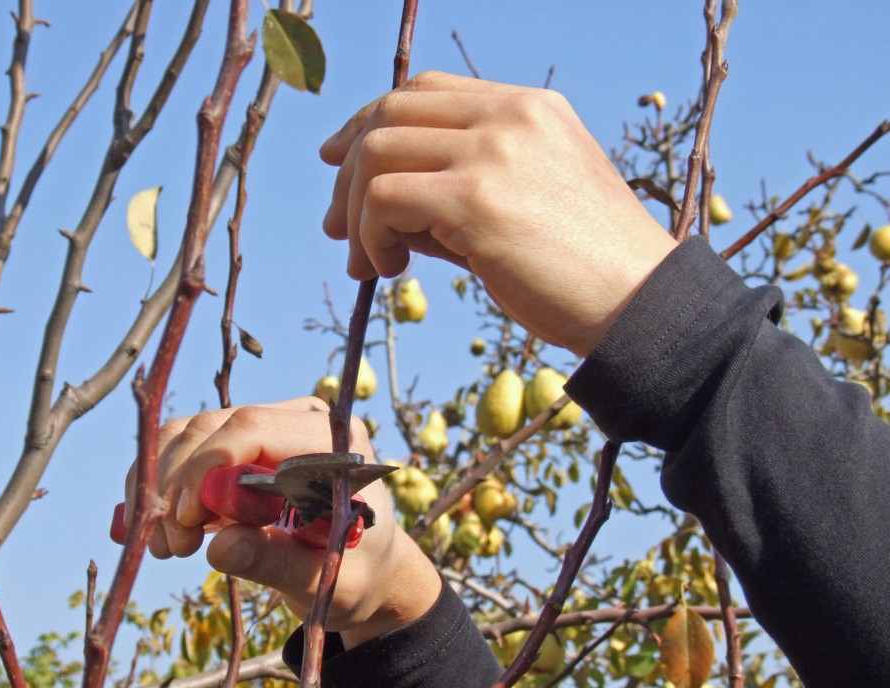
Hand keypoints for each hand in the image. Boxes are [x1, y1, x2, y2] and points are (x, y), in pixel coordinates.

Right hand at [125, 397, 441, 646]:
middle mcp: (298, 420)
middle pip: (213, 427)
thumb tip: (220, 549)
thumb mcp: (327, 581)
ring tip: (168, 546)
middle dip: (179, 485)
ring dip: (162, 488)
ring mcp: (266, 427)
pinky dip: (160, 487)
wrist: (363, 570)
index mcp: (333, 441)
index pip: (255, 427)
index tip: (188, 520)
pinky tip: (159, 531)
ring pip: (188, 435)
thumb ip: (278, 563)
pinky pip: (183, 450)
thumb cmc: (356, 574)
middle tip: (173, 546)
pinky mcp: (239, 446)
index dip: (209, 466)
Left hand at [321, 71, 677, 355]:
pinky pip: (383, 199)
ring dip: (355, 212)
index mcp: (528, 108)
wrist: (640, 307)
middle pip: (389, 113)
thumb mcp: (526, 206)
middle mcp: (510, 115)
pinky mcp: (477, 200)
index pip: (424, 91)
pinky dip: (369, 235)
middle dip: (348, 171)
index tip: (342, 164)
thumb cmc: (585, 271)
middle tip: (337, 228)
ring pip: (376, 152)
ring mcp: (494, 152)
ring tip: (368, 264)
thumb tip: (378, 206)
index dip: (369, 122)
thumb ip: (458, 191)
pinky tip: (389, 269)